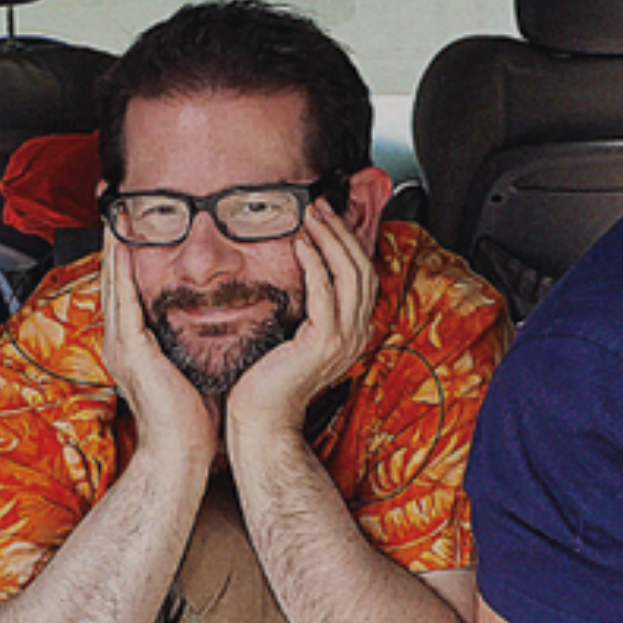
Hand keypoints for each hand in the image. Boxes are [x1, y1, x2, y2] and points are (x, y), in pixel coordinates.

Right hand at [101, 228, 219, 463]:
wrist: (181, 453)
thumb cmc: (191, 420)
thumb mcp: (191, 368)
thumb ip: (193, 341)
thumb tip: (215, 320)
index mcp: (134, 345)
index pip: (127, 290)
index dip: (126, 257)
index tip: (130, 227)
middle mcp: (121, 341)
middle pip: (114, 279)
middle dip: (114, 241)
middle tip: (112, 207)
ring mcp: (122, 345)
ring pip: (115, 283)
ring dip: (115, 247)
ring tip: (117, 215)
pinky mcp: (131, 349)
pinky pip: (125, 300)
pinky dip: (124, 271)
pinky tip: (128, 248)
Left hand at [227, 201, 375, 437]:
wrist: (260, 416)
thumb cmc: (267, 378)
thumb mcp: (290, 333)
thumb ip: (302, 305)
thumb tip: (296, 270)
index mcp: (350, 329)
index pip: (362, 273)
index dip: (348, 240)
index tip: (326, 215)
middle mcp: (354, 333)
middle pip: (362, 268)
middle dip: (341, 231)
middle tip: (319, 206)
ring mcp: (343, 339)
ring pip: (350, 275)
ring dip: (330, 240)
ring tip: (312, 216)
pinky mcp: (323, 343)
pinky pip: (325, 294)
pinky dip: (316, 265)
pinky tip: (302, 245)